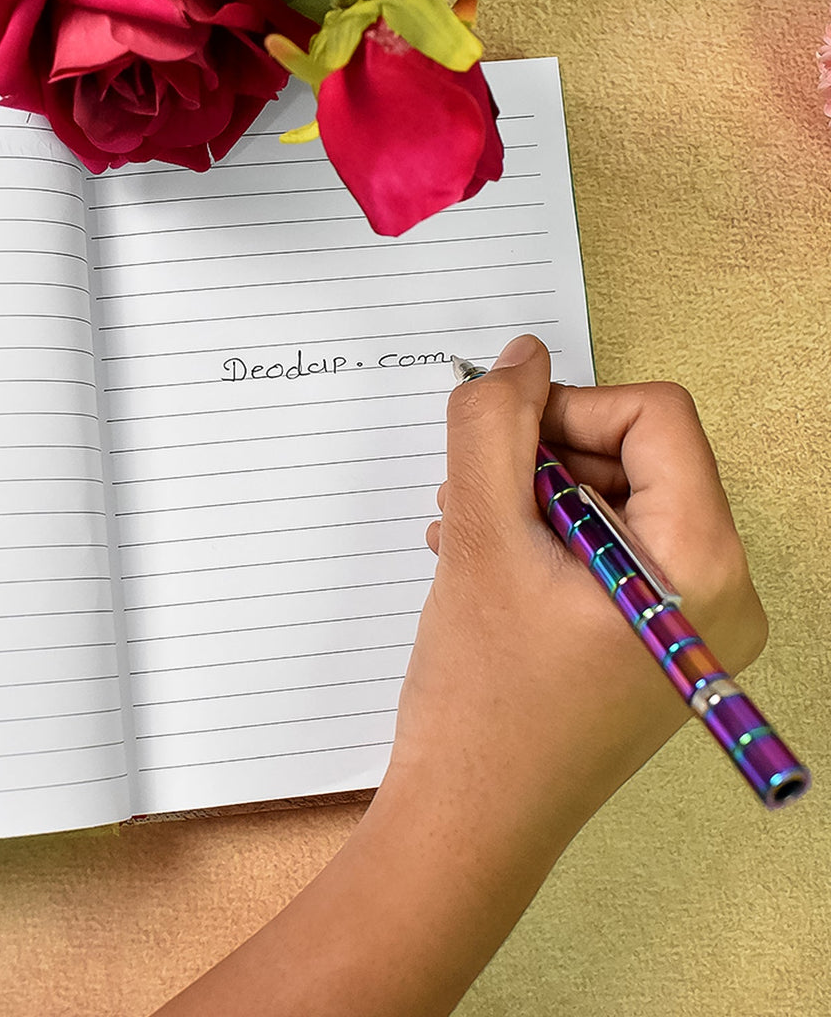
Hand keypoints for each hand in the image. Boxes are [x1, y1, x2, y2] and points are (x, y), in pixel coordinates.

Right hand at [154, 334, 766, 1016]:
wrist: (468, 823)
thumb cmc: (481, 699)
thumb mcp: (478, 538)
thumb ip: (494, 427)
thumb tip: (519, 358)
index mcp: (704, 567)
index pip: (656, 419)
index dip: (569, 410)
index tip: (498, 442)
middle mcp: (719, 596)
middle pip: (639, 460)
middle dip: (544, 462)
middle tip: (471, 495)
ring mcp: (689, 625)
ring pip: (615, 504)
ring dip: (534, 500)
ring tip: (463, 533)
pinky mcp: (653, 643)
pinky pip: (608, 553)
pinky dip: (545, 541)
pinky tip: (483, 563)